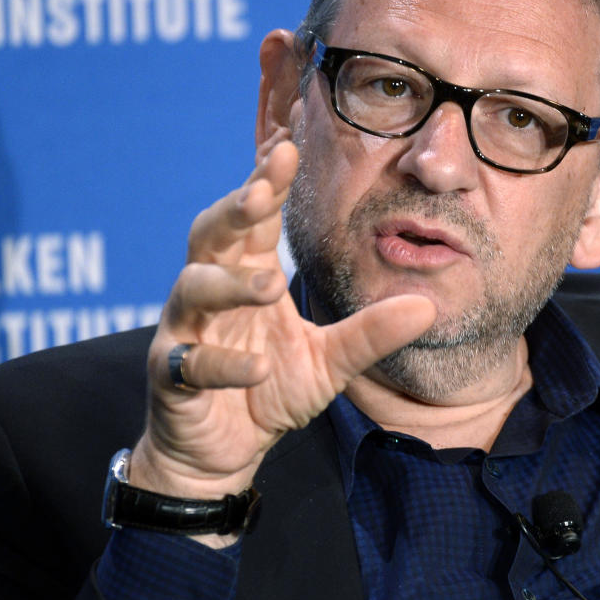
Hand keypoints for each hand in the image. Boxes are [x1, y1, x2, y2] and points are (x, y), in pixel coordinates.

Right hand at [130, 129, 436, 521]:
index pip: (254, 217)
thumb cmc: (268, 390)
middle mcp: (210, 292)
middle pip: (211, 234)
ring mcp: (186, 331)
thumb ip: (370, 333)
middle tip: (263, 192)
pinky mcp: (172, 376)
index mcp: (246, 273)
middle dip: (234, 209)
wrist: (222, 453)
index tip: (288, 145)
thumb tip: (427, 307)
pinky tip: (258, 368)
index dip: (266, 180)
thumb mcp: (330, 361)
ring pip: (193, 288)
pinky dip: (225, 364)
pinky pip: (191, 362)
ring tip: (269, 284)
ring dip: (230, 283)